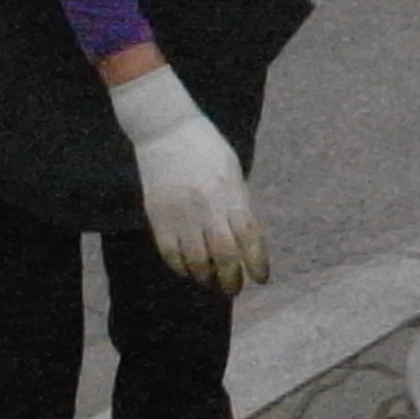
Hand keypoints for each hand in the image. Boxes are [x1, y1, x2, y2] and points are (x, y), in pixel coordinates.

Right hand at [105, 62, 269, 291]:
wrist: (165, 129)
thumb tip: (245, 240)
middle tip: (234, 289)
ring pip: (196, 261)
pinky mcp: (158, 215)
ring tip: (212, 281)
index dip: (257, 263)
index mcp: (231, 192)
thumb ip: (238, 204)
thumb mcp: (232, 171)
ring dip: (207, 278)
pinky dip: (181, 268)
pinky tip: (188, 269)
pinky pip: (170, 254)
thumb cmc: (206, 148)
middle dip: (232, 279)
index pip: (249, 237)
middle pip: (224, 256)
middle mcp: (207, 206)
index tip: (262, 279)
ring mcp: (180, 213)